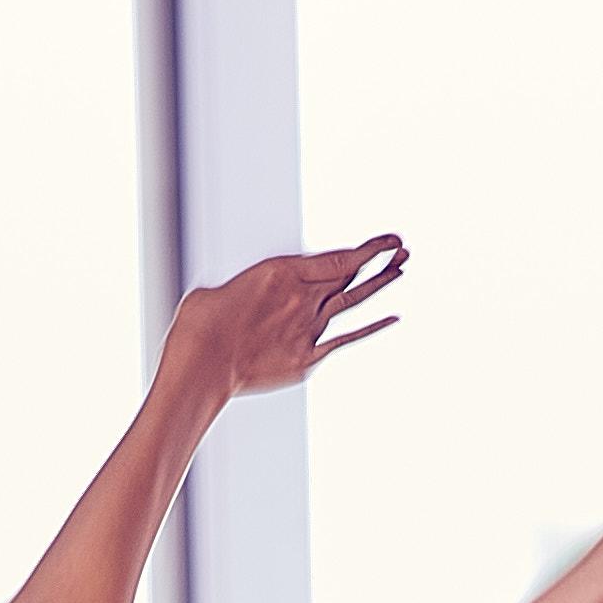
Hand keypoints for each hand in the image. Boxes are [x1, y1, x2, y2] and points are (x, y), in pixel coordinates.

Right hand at [171, 239, 406, 397]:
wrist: (201, 363)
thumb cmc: (200, 324)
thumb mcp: (221, 290)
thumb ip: (246, 289)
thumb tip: (242, 298)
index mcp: (281, 272)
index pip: (337, 259)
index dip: (369, 249)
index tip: (390, 239)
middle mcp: (302, 298)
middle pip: (349, 276)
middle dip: (379, 262)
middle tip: (403, 250)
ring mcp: (307, 329)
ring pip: (352, 301)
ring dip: (378, 285)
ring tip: (401, 269)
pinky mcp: (306, 358)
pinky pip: (346, 338)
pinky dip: (371, 327)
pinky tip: (392, 318)